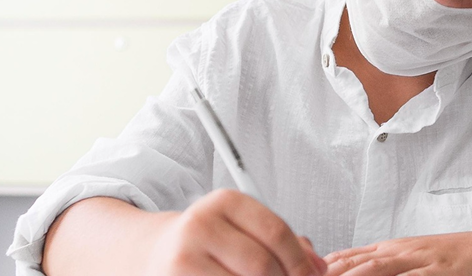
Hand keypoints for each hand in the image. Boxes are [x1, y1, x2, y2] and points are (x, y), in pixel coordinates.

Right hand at [143, 189, 327, 275]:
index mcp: (225, 202)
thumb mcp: (242, 229)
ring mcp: (183, 256)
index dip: (300, 262)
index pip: (277, 232)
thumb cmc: (206, 244)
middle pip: (262, 264)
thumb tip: (318, 268)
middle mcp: (200, 223)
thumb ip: (282, 242)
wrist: (153, 253)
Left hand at [323, 230, 471, 275]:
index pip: (348, 256)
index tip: (298, 272)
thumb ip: (383, 264)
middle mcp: (400, 251)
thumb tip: (351, 268)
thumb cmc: (452, 259)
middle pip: (356, 262)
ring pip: (377, 269)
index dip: (323, 267)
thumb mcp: (412, 258)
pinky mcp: (437, 271)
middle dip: (330, 273)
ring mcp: (418, 260)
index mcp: (391, 249)